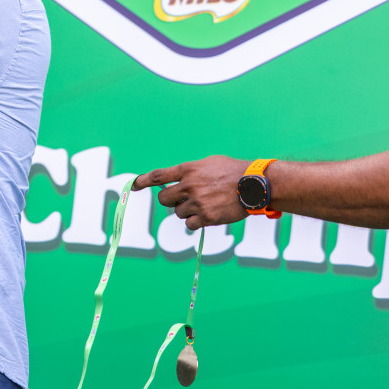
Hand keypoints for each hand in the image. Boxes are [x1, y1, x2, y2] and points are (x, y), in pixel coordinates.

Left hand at [132, 156, 250, 229]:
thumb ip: (191, 172)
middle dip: (170, 201)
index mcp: (188, 169)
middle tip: (183, 200)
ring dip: (186, 212)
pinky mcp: (206, 217)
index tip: (134, 186)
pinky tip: (207, 216)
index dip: (143, 181)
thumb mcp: (209, 163)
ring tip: (204, 205)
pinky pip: (189, 224)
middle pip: (164, 199)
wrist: (254, 185)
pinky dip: (195, 222)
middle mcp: (189, 185)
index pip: (159, 176)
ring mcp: (197, 202)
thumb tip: (179, 180)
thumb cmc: (234, 171)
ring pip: (178, 213)